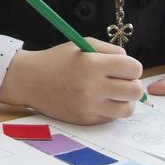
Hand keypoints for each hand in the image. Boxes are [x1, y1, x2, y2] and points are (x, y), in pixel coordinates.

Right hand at [0, 40, 143, 123]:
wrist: (29, 80)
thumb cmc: (57, 60)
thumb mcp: (82, 45)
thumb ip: (110, 51)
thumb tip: (132, 66)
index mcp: (92, 64)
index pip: (134, 68)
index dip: (132, 67)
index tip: (125, 68)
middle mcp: (92, 87)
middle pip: (135, 91)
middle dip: (132, 84)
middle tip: (122, 82)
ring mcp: (89, 106)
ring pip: (128, 109)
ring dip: (125, 100)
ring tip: (114, 94)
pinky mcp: (85, 120)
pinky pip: (111, 118)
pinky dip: (110, 109)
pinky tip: (98, 100)